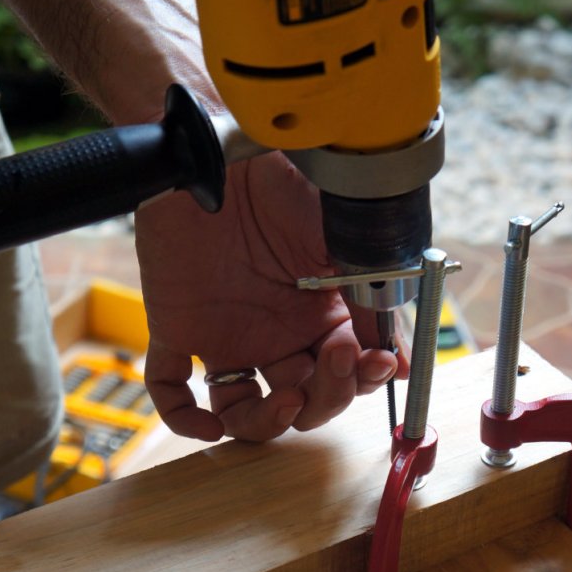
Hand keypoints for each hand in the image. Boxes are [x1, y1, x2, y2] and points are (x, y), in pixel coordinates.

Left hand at [136, 152, 406, 441]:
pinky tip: (208, 424)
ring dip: (270, 423)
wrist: (222, 147)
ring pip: (247, 410)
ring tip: (285, 401)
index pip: (346, 372)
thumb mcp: (344, 240)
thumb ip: (372, 298)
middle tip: (334, 358)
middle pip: (306, 398)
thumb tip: (398, 359)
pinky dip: (184, 417)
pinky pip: (173, 389)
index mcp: (319, 315)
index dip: (363, 379)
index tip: (375, 362)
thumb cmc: (287, 181)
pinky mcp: (179, 328)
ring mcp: (228, 335)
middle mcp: (276, 333)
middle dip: (329, 394)